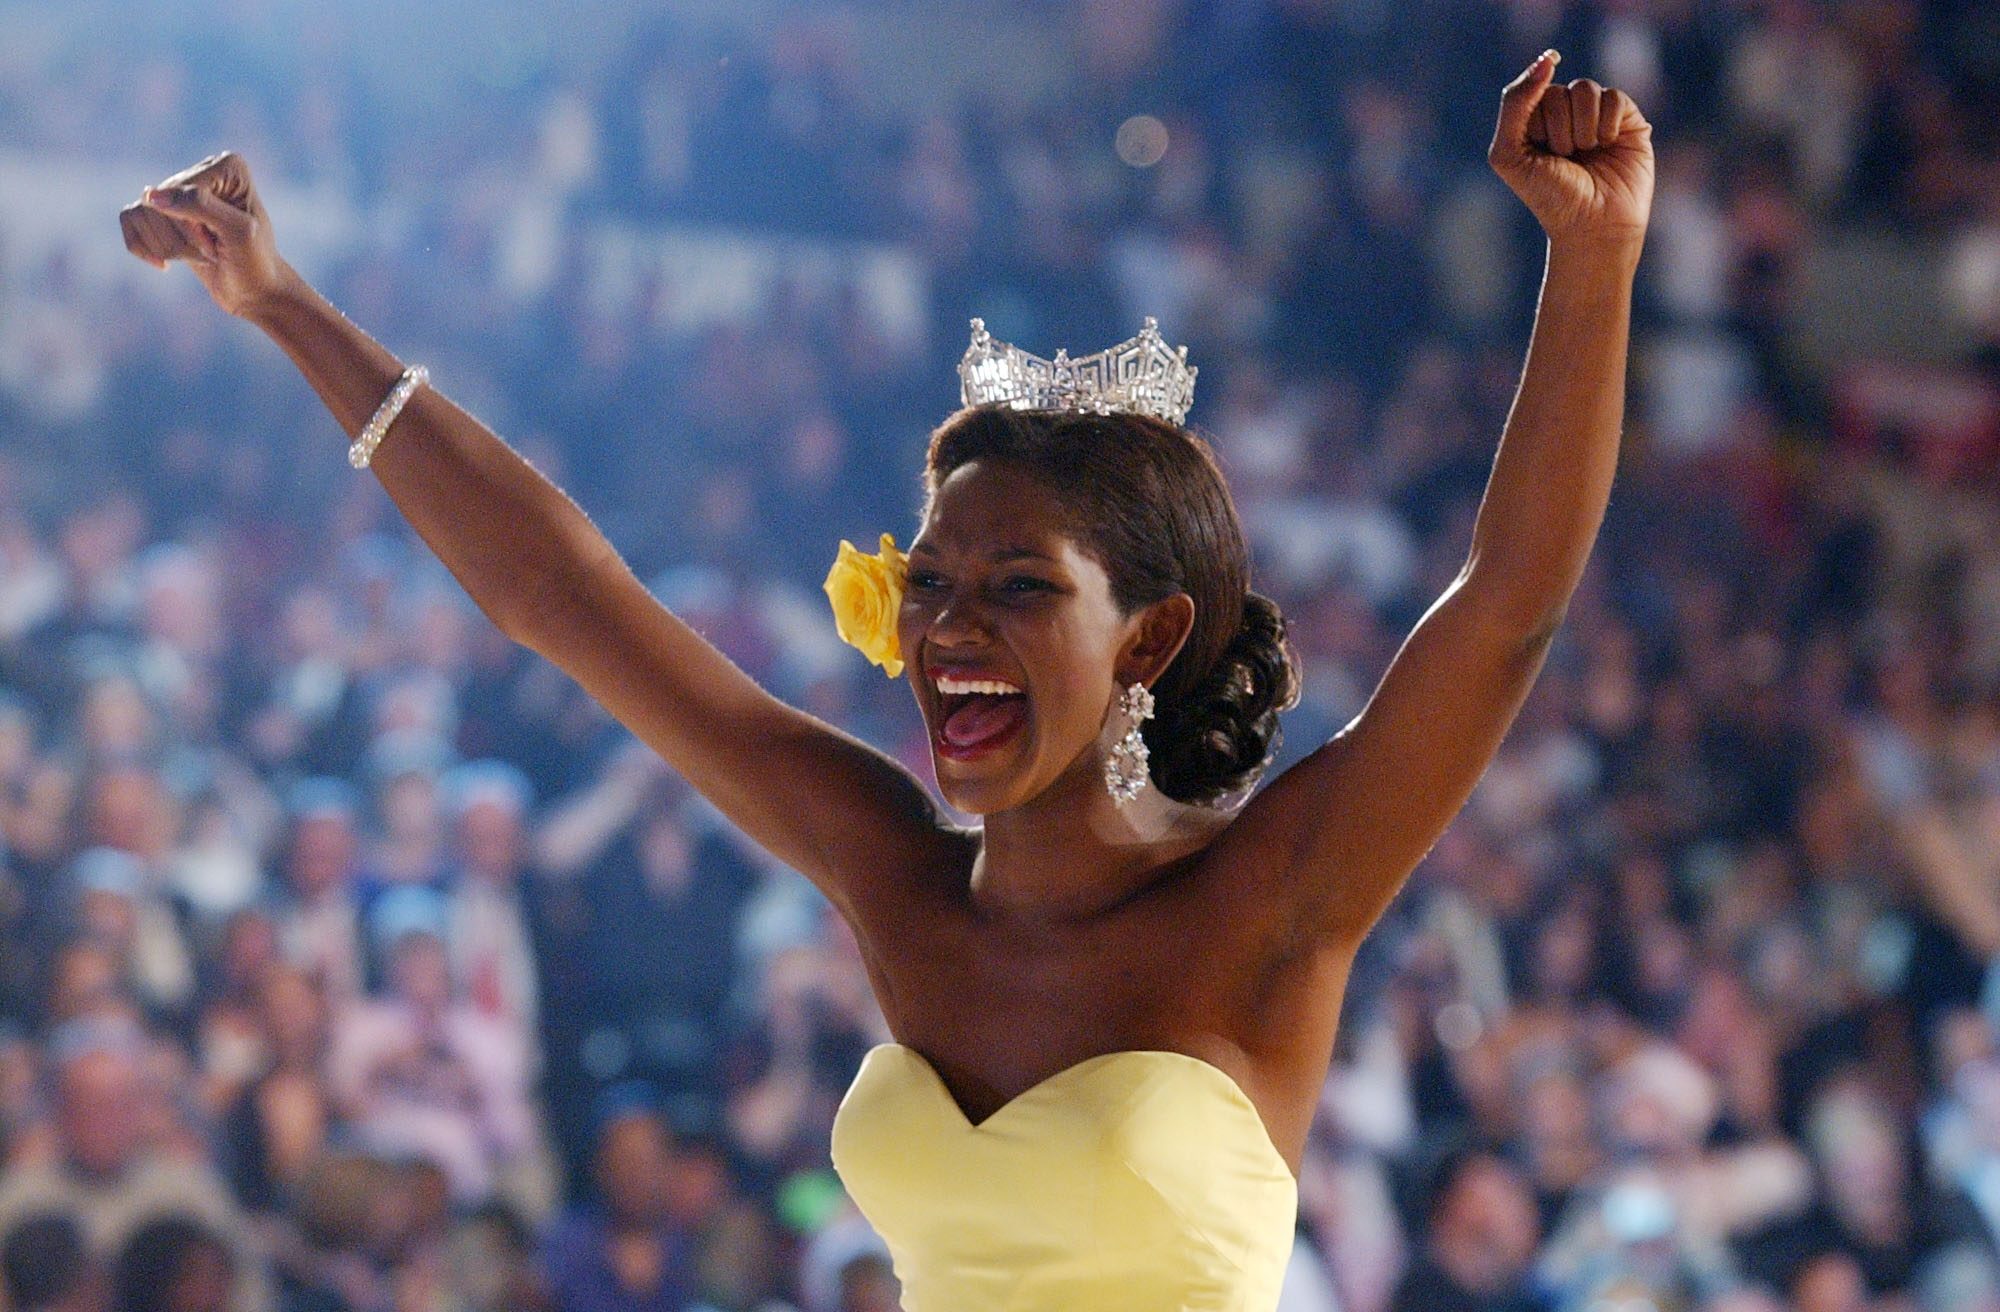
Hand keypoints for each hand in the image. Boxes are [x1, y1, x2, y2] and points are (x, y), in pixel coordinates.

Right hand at [120, 152, 294, 317]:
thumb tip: (150, 195)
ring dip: (168, 248)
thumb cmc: (255, 262)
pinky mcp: (162, 213)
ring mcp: (179, 190)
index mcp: (228, 166)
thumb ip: (200, 206)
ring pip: (142, 212)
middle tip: (213, 254)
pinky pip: (128, 219)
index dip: (194, 225)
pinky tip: (164, 265)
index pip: (184, 190)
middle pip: (159, 202)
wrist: (254, 292)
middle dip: (182, 240)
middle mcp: (202, 170)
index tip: (220, 244)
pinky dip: (143, 248)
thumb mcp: (238, 232)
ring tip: (200, 257)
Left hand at [1488, 52, 1653, 246]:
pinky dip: (1608, 125)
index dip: (1537, 126)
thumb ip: (1514, 103)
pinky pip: (1615, 97)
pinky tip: (1608, 147)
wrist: (1592, 226)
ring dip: (1583, 129)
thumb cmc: (1548, 196)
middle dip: (1560, 130)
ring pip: (1587, 90)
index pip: (1533, 91)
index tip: (1542, 155)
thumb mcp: (1509, 153)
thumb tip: (1549, 58)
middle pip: (1560, 90)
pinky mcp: (1628, 119)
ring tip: (1587, 155)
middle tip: (1567, 159)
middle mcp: (1565, 113)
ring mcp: (1597, 114)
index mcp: (1534, 119)